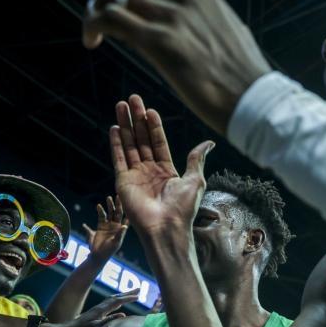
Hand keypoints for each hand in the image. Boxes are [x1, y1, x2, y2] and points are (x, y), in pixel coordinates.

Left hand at [44, 289, 138, 326]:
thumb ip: (108, 321)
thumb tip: (123, 315)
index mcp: (100, 311)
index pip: (117, 302)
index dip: (128, 298)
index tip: (138, 295)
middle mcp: (99, 308)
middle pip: (115, 298)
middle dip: (127, 294)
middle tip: (139, 289)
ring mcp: (97, 311)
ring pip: (112, 301)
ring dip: (122, 297)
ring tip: (131, 295)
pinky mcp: (95, 315)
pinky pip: (109, 307)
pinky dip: (116, 304)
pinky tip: (119, 308)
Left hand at [83, 0, 270, 133]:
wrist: (253, 99)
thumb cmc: (242, 75)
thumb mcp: (225, 30)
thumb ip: (203, 17)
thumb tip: (190, 20)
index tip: (122, 3)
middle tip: (99, 16)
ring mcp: (171, 16)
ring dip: (95, 10)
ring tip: (94, 31)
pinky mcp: (159, 40)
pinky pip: (110, 18)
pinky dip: (92, 25)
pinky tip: (91, 41)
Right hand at [84, 195, 127, 260]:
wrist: (98, 255)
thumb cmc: (109, 250)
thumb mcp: (116, 242)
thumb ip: (120, 234)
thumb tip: (125, 226)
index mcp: (121, 229)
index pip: (126, 217)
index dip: (127, 210)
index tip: (129, 202)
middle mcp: (115, 226)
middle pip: (117, 212)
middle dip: (117, 205)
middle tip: (117, 196)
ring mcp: (108, 225)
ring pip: (109, 213)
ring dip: (108, 206)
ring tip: (107, 198)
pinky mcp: (100, 226)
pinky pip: (100, 216)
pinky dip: (99, 211)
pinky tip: (98, 206)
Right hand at [110, 94, 213, 235]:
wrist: (167, 227)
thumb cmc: (183, 208)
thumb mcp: (196, 179)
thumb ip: (197, 158)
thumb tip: (210, 143)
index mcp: (167, 171)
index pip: (158, 142)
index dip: (154, 126)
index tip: (150, 109)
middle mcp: (150, 172)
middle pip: (141, 139)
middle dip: (137, 119)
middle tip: (132, 99)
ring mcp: (136, 176)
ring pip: (129, 145)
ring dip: (125, 125)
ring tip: (121, 106)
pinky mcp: (123, 182)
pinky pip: (118, 159)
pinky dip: (116, 144)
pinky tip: (115, 128)